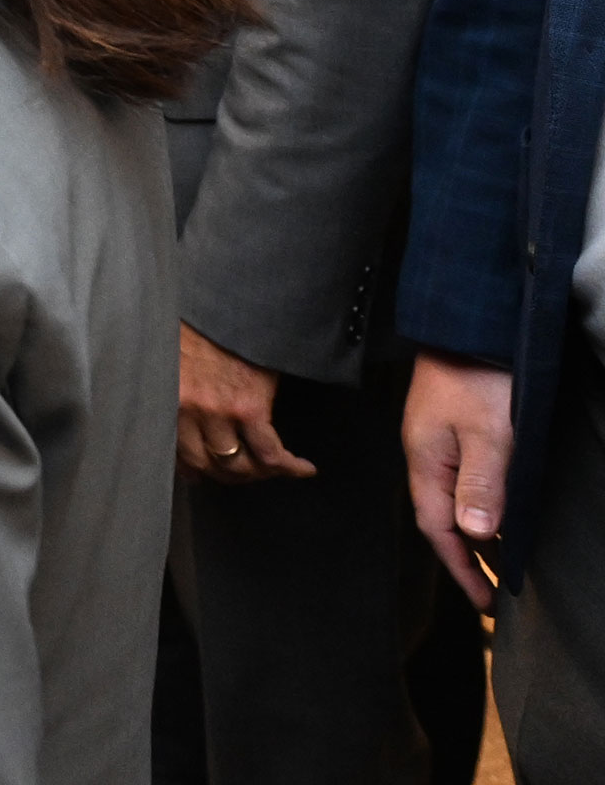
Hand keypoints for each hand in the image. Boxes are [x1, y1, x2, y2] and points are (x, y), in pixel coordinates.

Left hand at [177, 322, 316, 482]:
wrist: (226, 301)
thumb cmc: (200, 322)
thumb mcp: (176, 354)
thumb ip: (179, 384)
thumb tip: (188, 409)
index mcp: (167, 397)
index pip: (177, 451)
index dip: (193, 469)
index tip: (203, 475)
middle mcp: (188, 410)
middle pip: (208, 464)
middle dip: (227, 476)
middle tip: (246, 474)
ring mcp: (219, 412)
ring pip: (239, 465)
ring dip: (259, 474)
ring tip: (275, 470)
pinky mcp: (249, 408)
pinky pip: (270, 453)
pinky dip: (288, 467)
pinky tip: (303, 468)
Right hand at [405, 352, 512, 610]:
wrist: (468, 325)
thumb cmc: (477, 378)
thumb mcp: (487, 434)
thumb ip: (480, 484)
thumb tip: (476, 535)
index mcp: (426, 463)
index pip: (439, 530)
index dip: (464, 568)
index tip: (486, 603)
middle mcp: (425, 457)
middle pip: (442, 520)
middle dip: (468, 559)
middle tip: (496, 593)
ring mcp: (436, 442)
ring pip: (453, 501)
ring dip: (476, 534)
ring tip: (503, 562)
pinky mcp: (450, 430)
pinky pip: (461, 482)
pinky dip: (479, 507)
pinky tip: (498, 512)